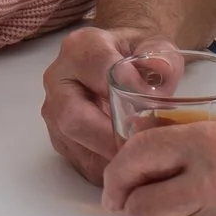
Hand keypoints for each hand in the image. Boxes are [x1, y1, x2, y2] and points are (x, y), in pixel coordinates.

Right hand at [42, 24, 195, 183]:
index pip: (96, 71)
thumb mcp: (157, 46)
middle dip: (112, 138)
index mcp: (80, 50)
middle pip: (73, 118)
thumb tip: (156, 83)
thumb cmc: (138, 55)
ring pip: (76, 147)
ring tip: (144, 157)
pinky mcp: (61, 139)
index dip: (126, 91)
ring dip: (111, 158)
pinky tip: (132, 163)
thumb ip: (161, 59)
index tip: (153, 104)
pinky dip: (109, 169)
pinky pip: (82, 163)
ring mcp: (55, 113)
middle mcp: (58, 80)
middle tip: (146, 146)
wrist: (121, 60)